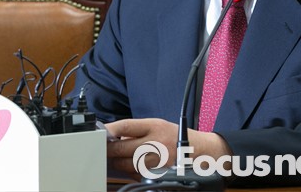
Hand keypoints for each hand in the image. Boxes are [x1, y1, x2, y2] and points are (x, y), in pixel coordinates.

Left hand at [104, 118, 231, 174]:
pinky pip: (136, 174)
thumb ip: (136, 129)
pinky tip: (131, 166)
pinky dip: (130, 171)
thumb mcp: (157, 125)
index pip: (126, 126)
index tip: (100, 132)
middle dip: (109, 148)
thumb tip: (112, 134)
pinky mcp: (158, 175)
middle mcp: (156, 143)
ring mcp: (157, 161)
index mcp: (154, 126)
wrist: (200, 152)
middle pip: (122, 147)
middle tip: (103, 148)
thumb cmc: (176, 136)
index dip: (110, 129)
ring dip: (117, 161)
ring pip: (126, 163)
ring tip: (116, 157)